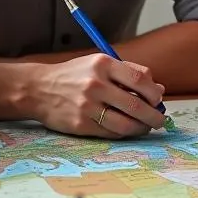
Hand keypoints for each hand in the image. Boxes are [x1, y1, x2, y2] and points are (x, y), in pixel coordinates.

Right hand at [36, 55, 166, 137]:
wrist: (38, 89)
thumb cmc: (75, 75)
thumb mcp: (99, 64)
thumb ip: (129, 73)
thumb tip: (159, 90)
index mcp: (103, 65)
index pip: (139, 80)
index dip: (153, 93)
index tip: (158, 99)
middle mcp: (95, 85)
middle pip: (136, 105)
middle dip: (153, 116)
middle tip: (160, 120)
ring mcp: (87, 106)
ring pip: (125, 124)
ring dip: (142, 128)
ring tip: (146, 127)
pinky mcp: (80, 125)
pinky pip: (111, 133)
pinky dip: (124, 133)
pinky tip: (128, 130)